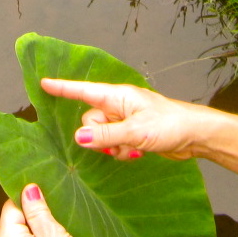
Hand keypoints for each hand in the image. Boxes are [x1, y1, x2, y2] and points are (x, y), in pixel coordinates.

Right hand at [44, 78, 215, 160]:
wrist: (194, 135)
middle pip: (91, 121)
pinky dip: (121, 151)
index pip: (84, 91)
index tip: (43, 83)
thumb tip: (78, 137)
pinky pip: (113, 144)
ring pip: (101, 136)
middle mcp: (119, 106)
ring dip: (111, 147)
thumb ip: (106, 135)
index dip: (63, 88)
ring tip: (132, 148)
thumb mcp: (135, 131)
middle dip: (98, 136)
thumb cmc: (169, 125)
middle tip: (118, 142)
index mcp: (118, 96)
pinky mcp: (132, 134)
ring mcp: (125, 121)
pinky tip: (137, 153)